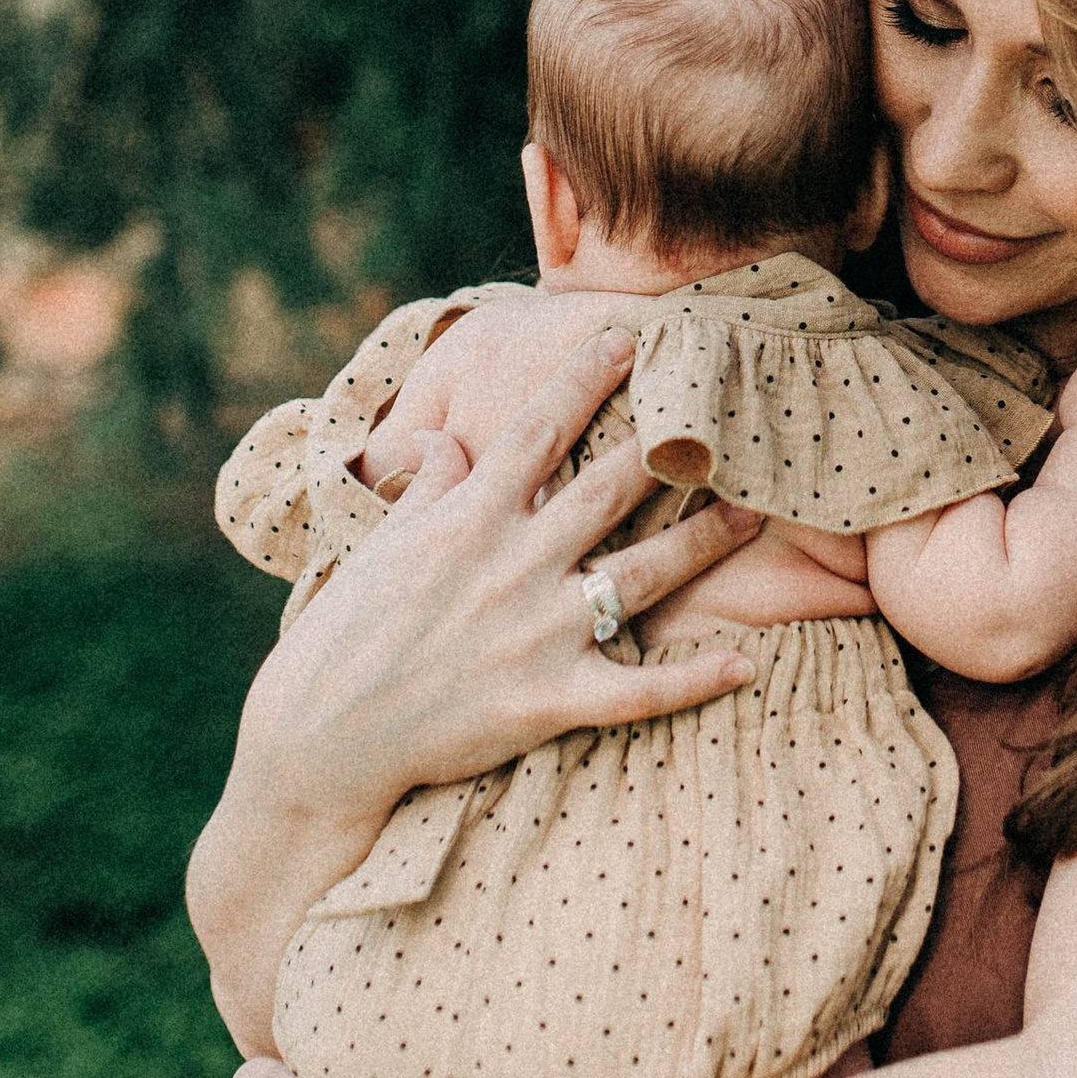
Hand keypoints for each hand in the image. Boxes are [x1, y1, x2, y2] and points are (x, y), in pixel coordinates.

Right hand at [243, 327, 761, 817]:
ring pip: (641, 576)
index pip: (536, 430)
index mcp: (468, 520)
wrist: (322, 738)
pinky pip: (637, 691)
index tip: (628, 338)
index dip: (584, 379)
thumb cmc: (342, 639)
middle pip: (609, 490)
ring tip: (754, 514)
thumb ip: (427, 490)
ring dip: (704, 543)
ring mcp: (535, 634)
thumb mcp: (380, 547)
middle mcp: (511, 565)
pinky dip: (693, 680)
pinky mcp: (547, 702)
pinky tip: (745, 664)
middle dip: (669, 449)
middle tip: (723, 415)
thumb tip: (448, 440)